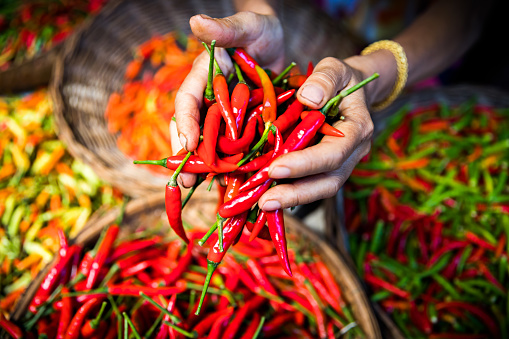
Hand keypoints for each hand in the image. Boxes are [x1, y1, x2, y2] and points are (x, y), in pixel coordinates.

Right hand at [170, 11, 283, 186]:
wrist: (275, 43)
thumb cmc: (258, 30)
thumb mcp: (246, 25)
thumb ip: (224, 27)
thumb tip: (196, 20)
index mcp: (204, 77)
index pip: (187, 100)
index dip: (185, 122)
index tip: (187, 143)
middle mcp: (209, 99)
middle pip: (193, 129)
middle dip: (188, 154)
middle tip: (186, 179)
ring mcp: (225, 114)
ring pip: (210, 142)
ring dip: (206, 165)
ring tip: (203, 188)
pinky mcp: (241, 125)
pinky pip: (233, 146)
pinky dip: (231, 163)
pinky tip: (232, 182)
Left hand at [259, 57, 375, 210]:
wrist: (349, 90)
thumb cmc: (341, 79)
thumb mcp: (335, 69)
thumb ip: (324, 79)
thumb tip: (308, 98)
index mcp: (358, 129)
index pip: (333, 154)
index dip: (305, 164)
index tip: (275, 169)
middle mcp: (353, 153)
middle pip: (328, 182)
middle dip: (296, 194)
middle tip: (265, 201)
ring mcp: (341, 164)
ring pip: (319, 188)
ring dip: (290, 199)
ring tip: (261, 204)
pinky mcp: (325, 168)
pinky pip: (309, 184)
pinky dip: (288, 191)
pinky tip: (264, 194)